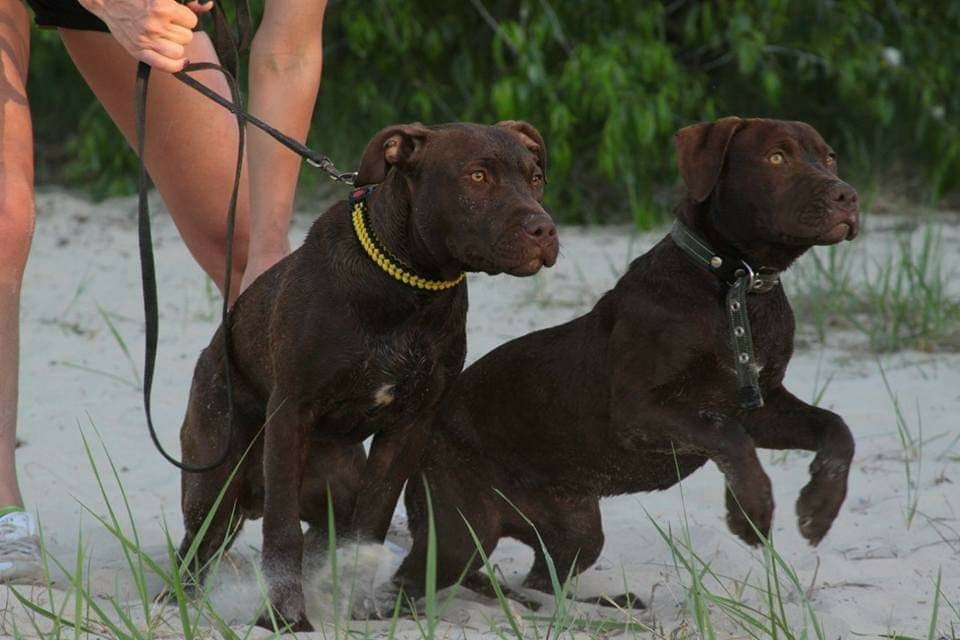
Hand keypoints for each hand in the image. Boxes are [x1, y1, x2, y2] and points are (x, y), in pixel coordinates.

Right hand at [78, 0, 213, 71]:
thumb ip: (186, 2)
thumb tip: (207, 5)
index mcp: (162, 7)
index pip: (191, 21)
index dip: (185, 17)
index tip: (175, 14)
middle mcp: (155, 25)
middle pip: (187, 37)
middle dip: (180, 30)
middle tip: (167, 23)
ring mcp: (146, 40)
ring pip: (180, 51)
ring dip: (176, 45)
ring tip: (165, 36)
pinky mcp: (138, 51)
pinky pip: (166, 66)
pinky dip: (176, 65)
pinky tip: (181, 61)